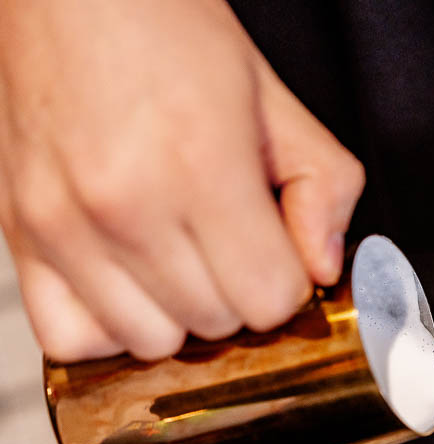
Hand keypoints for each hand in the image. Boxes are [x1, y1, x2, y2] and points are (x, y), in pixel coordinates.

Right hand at [0, 0, 363, 360]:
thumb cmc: (169, 31)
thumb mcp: (275, 99)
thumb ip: (323, 188)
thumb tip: (322, 268)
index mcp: (202, 166)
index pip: (269, 299)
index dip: (287, 281)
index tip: (277, 250)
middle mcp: (125, 205)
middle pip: (216, 324)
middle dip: (240, 293)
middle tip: (232, 242)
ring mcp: (64, 225)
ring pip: (152, 342)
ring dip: (181, 315)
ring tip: (182, 257)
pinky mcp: (20, 234)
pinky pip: (72, 339)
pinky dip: (112, 326)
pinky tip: (134, 284)